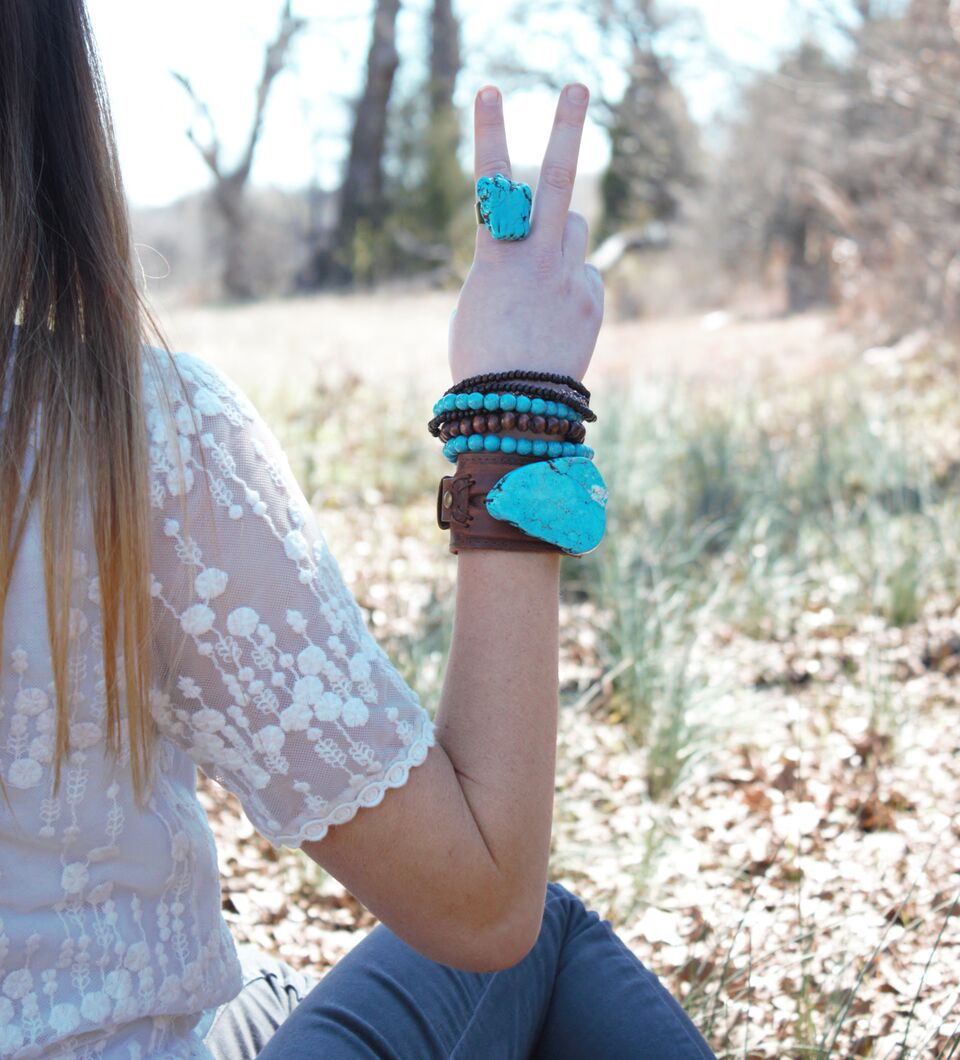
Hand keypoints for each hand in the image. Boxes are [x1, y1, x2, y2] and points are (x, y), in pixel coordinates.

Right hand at [448, 83, 603, 386]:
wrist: (519, 406)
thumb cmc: (483, 355)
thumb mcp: (481, 299)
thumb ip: (507, 259)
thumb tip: (539, 239)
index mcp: (496, 259)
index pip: (491, 185)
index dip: (489, 134)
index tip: (489, 90)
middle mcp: (538, 260)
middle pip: (556, 182)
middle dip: (566, 130)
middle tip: (578, 88)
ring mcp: (571, 278)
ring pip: (576, 228)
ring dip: (563, 235)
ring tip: (544, 277)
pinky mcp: (593, 298)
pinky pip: (586, 271)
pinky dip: (574, 282)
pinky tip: (559, 315)